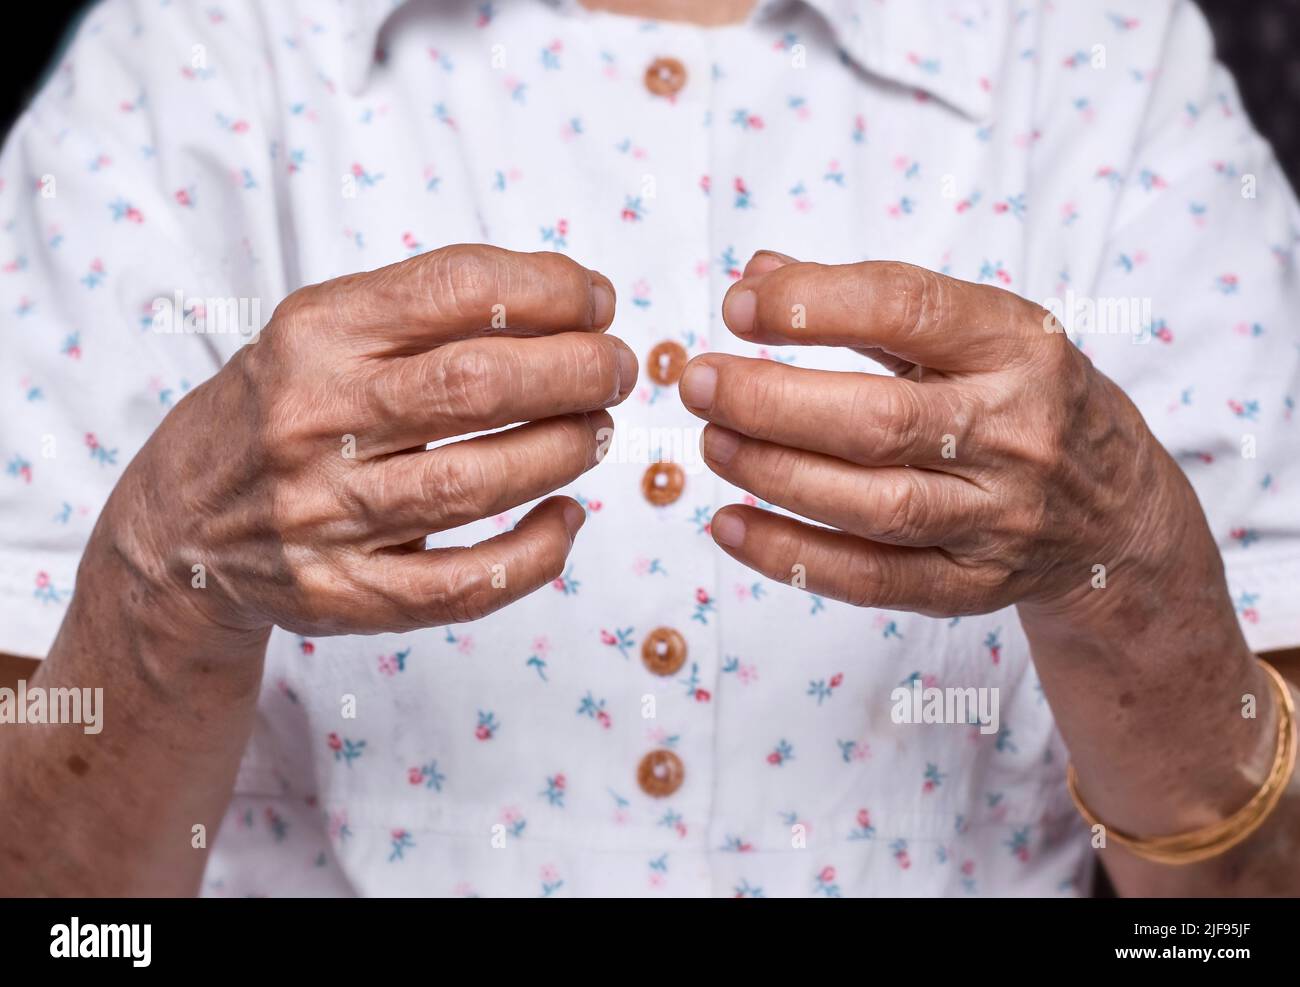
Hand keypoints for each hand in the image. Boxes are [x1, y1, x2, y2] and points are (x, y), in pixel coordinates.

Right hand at [97, 245, 634, 643]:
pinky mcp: (342, 595)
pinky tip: (565, 518)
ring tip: (596, 432)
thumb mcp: (323, 333)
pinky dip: (535, 552)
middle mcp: (313, 419)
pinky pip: (463, 585)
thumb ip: (428, 313)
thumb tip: (571, 303)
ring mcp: (323, 514)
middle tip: (616, 371)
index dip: (551, 290)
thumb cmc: (282, 412)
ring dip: (565, 452)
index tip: (597, 302)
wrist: (181, 527)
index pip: (457, 289)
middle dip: (578, 371)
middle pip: (478, 384)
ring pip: (477, 483)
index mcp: (314, 333)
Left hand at [681, 251, 1207, 621]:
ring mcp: (998, 518)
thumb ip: (868, 304)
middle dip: (770, 401)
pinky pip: (873, 579)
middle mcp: (1015, 431)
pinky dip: (792, 556)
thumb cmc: (1025, 402)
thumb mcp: (978, 332)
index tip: (738, 307)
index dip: (812, 304)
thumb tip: (756, 277)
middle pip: (878, 421)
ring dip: (774, 474)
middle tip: (697, 382)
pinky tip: (730, 527)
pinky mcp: (972, 585)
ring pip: (873, 506)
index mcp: (1018, 345)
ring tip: (711, 442)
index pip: (908, 309)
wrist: (1116, 515)